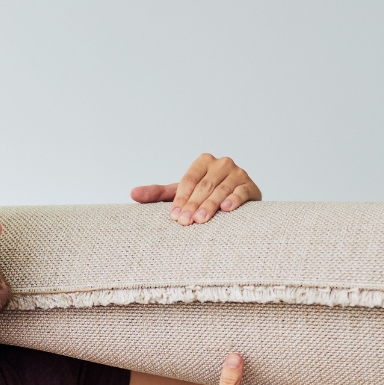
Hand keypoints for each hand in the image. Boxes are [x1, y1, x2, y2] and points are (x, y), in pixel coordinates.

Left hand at [130, 154, 260, 225]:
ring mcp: (238, 173)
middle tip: (185, 222)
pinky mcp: (250, 186)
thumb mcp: (180, 193)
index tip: (174, 216)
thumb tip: (132, 193)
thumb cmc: (203, 197)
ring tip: (201, 220)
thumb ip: (158, 193)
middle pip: (204, 186)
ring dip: (211, 204)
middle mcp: (221, 164)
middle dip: (193, 205)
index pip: (189, 180)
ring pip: (222, 189)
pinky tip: (226, 209)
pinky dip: (234, 199)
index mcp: (203, 162)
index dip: (181, 198)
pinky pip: (242, 191)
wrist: (234, 201)